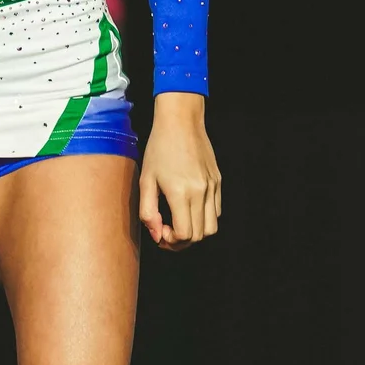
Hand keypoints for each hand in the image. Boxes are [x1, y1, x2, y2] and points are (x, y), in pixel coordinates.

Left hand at [139, 92, 220, 249]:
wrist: (181, 122)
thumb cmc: (159, 148)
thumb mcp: (146, 180)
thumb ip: (148, 211)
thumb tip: (155, 235)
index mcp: (180, 193)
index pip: (184, 235)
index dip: (171, 241)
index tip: (160, 231)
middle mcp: (200, 192)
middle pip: (199, 236)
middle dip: (181, 241)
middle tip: (166, 232)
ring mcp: (212, 187)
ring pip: (211, 227)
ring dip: (195, 232)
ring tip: (180, 222)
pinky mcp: (218, 181)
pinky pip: (216, 211)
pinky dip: (204, 218)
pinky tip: (189, 208)